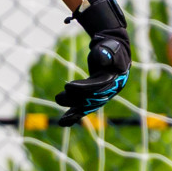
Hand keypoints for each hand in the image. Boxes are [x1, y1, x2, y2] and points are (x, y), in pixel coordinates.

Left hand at [54, 0, 132, 125]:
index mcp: (114, 80)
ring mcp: (101, 95)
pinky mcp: (93, 96)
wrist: (113, 52)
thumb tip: (100, 58)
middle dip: (75, 99)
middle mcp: (108, 91)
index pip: (98, 86)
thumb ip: (106, 53)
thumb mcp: (110, 47)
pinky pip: (84, 107)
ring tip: (56, 107)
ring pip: (86, 106)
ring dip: (72, 110)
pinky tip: (63, 122)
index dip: (84, 88)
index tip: (68, 86)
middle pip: (91, 99)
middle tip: (58, 97)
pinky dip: (74, 115)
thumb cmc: (111, 48)